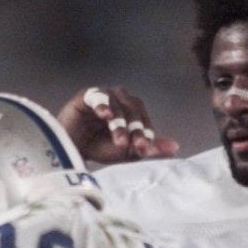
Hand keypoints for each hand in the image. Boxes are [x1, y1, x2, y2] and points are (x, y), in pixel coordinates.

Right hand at [56, 86, 178, 163]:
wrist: (71, 149)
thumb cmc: (99, 148)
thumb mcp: (127, 152)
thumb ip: (149, 149)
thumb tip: (176, 147)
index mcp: (132, 111)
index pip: (143, 119)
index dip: (146, 133)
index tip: (145, 149)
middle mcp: (120, 99)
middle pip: (133, 108)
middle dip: (135, 128)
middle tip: (135, 146)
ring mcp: (103, 95)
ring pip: (117, 103)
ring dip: (120, 122)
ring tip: (119, 141)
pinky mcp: (86, 95)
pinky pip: (97, 96)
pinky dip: (102, 105)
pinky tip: (104, 115)